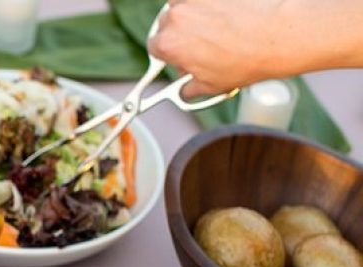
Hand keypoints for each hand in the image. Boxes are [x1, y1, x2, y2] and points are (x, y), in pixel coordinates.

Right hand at [147, 0, 291, 95]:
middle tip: (201, 46)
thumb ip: (189, 88)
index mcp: (169, 43)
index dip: (167, 54)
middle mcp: (177, 15)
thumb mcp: (212, 86)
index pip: (154, 47)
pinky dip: (212, 5)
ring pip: (183, 4)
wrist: (279, 34)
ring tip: (216, 28)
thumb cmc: (246, 59)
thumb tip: (186, 89)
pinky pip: (205, 0)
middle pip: (167, 23)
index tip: (178, 56)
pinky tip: (228, 16)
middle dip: (180, 34)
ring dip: (192, 14)